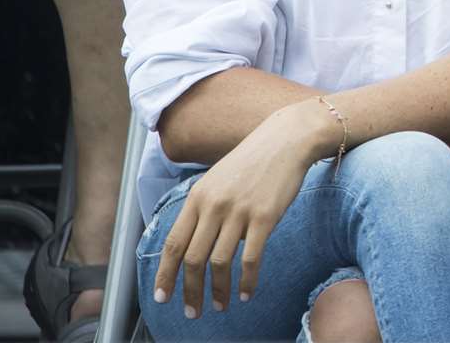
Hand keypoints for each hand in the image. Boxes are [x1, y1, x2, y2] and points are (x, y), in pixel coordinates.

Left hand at [152, 99, 335, 318]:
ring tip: (220, 306)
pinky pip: (251, 258)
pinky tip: (248, 293)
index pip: (173, 244)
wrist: (287, 139)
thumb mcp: (218, 180)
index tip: (162, 297)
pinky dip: (247, 281)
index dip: (165, 275)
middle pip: (192, 259)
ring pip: (219, 263)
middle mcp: (214, 205)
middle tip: (192, 311)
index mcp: (198, 197)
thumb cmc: (254, 160)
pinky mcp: (265, 216)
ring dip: (217, 291)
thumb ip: (205, 209)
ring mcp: (239, 211)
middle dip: (189, 291)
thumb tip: (200, 244)